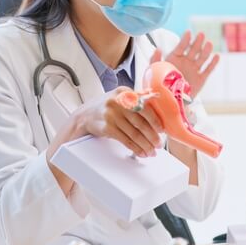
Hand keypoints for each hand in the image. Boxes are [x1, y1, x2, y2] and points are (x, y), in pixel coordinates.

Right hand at [46, 87, 165, 194]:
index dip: (155, 120)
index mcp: (124, 92)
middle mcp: (117, 102)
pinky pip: (125, 140)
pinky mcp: (106, 127)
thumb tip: (155, 95)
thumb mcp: (120, 97)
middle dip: (152, 136)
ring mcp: (111, 115)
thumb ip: (136, 97)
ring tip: (152, 151)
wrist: (83, 116)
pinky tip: (141, 152)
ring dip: (145, 145)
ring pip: (133, 133)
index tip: (162, 130)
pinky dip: (135, 148)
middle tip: (159, 144)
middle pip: (140, 122)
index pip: (144, 107)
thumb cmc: (106, 107)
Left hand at [155, 31, 219, 98]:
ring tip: (209, 43)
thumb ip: (155, 59)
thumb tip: (158, 48)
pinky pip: (208, 70)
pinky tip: (216, 56)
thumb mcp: (154, 71)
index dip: (185, 40)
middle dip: (197, 42)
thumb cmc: (160, 84)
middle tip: (201, 34)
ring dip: (206, 50)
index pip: (181, 47)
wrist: (169, 99)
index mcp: (175, 58)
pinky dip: (213, 63)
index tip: (188, 32)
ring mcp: (194, 69)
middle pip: (193, 50)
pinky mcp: (201, 78)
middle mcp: (186, 62)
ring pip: (202, 58)